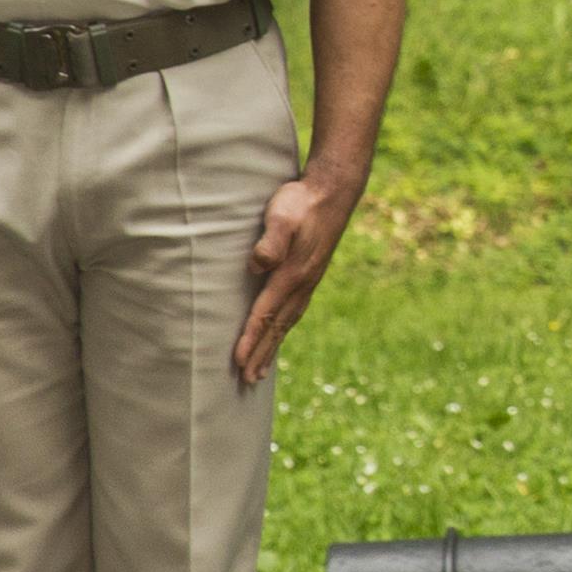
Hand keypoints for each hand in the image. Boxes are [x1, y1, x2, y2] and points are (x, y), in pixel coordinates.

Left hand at [235, 167, 366, 382]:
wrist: (333, 190)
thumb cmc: (301, 201)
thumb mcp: (283, 215)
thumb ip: (271, 240)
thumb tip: (257, 264)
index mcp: (291, 275)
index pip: (265, 314)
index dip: (250, 340)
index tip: (237, 364)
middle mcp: (301, 284)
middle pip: (277, 327)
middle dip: (261, 354)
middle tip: (247, 381)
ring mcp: (308, 280)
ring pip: (287, 322)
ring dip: (273, 346)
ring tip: (261, 369)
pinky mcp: (310, 273)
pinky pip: (294, 311)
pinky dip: (283, 329)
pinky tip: (279, 332)